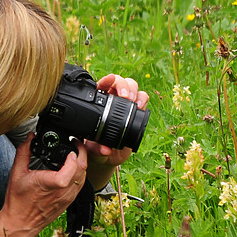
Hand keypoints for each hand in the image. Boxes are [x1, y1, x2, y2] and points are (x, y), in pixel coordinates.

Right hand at [0, 134, 88, 236]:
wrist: (21, 223)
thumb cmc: (18, 201)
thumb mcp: (16, 172)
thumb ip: (24, 151)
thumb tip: (30, 137)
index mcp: (49, 183)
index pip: (70, 170)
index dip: (73, 157)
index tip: (69, 148)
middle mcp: (62, 191)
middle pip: (82, 169)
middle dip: (81, 153)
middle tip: (75, 144)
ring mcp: (67, 197)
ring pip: (84, 176)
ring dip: (81, 163)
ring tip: (72, 155)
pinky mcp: (69, 201)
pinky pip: (80, 184)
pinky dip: (79, 173)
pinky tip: (69, 169)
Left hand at [84, 73, 149, 187]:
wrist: (107, 155)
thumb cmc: (96, 148)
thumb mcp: (93, 149)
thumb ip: (97, 149)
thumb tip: (104, 149)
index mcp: (97, 103)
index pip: (102, 85)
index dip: (106, 80)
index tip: (109, 80)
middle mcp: (112, 100)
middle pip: (119, 82)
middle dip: (123, 85)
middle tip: (124, 96)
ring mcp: (125, 103)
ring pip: (132, 86)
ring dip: (133, 90)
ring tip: (132, 101)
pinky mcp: (137, 109)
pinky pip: (142, 98)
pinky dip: (142, 99)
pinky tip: (140, 106)